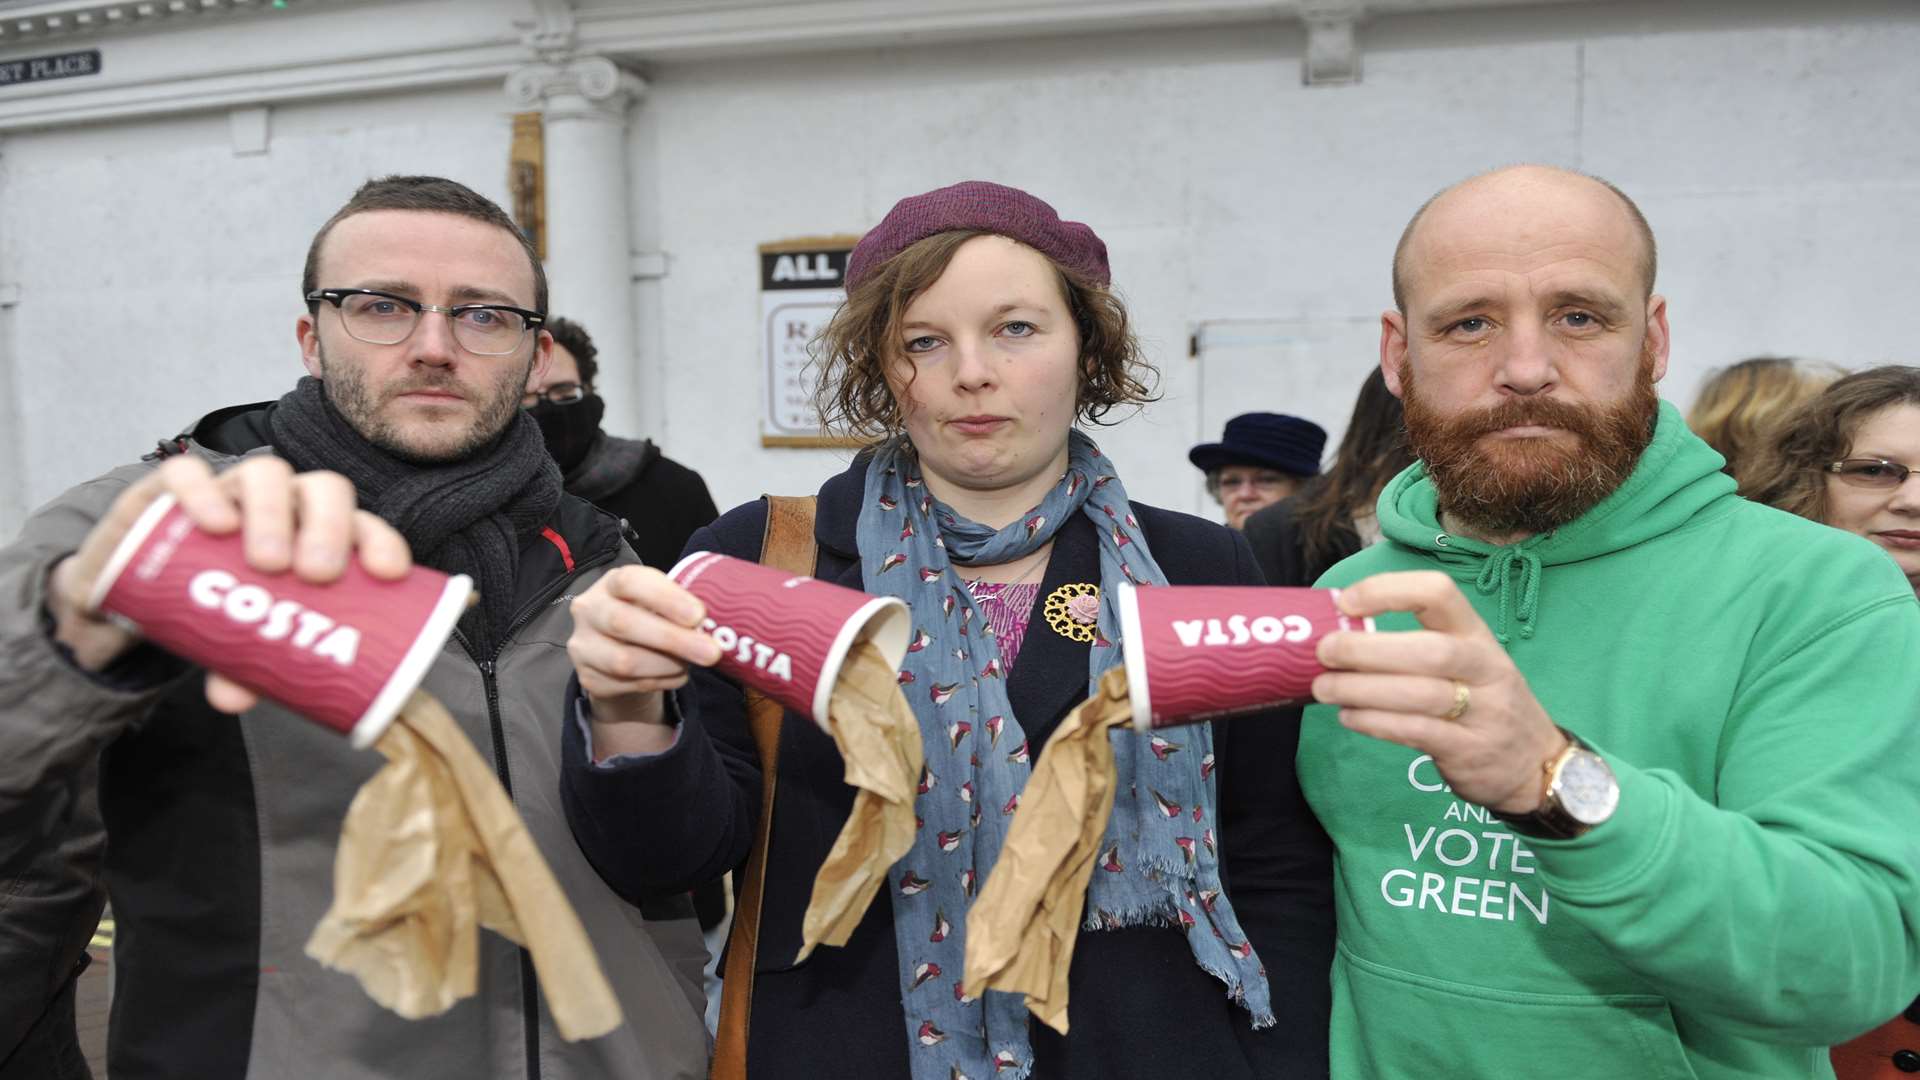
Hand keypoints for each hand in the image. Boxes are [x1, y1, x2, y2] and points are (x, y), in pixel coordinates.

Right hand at [47, 454, 409, 711]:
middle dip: (329, 527)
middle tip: (316, 574)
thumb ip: (238, 666)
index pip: (363, 526)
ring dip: (274, 512)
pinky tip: (215, 523)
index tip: (388, 574)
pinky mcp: (173, 487)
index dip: (380, 543)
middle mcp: (284, 503)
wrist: (135, 581)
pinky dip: (203, 492)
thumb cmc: (214, 604)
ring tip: (267, 562)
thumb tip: (234, 701)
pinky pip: (188, 473)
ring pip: (267, 475)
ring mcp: (232, 489)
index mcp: (318, 534)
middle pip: (323, 492)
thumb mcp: (234, 640)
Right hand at [567, 566, 722, 753]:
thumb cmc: (650, 618)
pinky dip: (661, 682)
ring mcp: (584, 646)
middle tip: (711, 652)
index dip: (665, 598)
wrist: (622, 652)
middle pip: (624, 623)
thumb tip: (711, 627)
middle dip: (673, 639)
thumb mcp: (663, 604)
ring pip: (624, 661)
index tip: (699, 615)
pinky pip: (628, 685)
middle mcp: (589, 610)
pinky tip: (676, 674)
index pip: (630, 582)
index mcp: (611, 583)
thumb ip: (680, 609)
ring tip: (693, 664)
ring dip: (668, 665)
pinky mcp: (588, 678)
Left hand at [1310, 570, 1567, 813]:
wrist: (1536, 764)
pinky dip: (1376, 723)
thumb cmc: (1482, 703)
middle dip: (1368, 649)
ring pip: (1421, 694)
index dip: (1390, 591)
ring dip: (1363, 689)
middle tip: (1324, 651)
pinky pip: (1418, 732)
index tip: (1348, 602)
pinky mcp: (1471, 751)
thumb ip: (1412, 648)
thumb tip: (1338, 634)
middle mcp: (1485, 667)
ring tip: (1324, 688)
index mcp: (1477, 635)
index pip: (1440, 594)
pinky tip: (1350, 717)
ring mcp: (1484, 712)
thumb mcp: (1464, 665)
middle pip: (1430, 650)